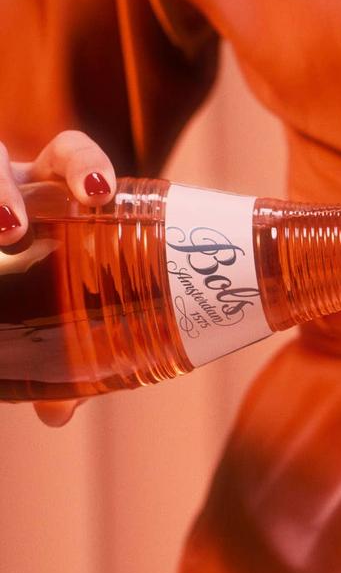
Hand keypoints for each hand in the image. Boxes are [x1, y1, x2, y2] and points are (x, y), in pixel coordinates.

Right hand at [1, 130, 116, 426]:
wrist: (10, 286)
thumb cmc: (31, 296)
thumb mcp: (45, 320)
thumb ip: (58, 360)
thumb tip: (57, 415)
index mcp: (49, 195)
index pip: (69, 157)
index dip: (83, 165)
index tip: (99, 195)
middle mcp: (3, 184)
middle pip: (0, 158)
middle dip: (3, 184)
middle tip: (13, 231)